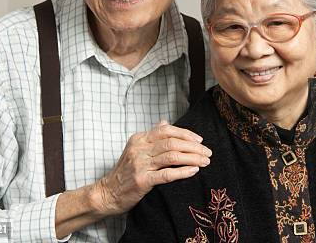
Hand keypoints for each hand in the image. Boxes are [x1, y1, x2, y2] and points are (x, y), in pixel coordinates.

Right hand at [92, 121, 211, 215]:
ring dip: (192, 158)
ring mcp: (140, 164)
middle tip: (207, 152)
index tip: (200, 140)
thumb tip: (165, 121)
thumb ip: (151, 136)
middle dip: (193, 147)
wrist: (108, 193)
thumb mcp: (135, 149)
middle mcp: (139, 149)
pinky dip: (183, 172)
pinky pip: (167, 174)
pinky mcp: (142, 180)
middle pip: (172, 142)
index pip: (167, 130)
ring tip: (205, 162)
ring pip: (172, 156)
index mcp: (139, 139)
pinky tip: (194, 171)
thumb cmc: (125, 172)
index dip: (186, 134)